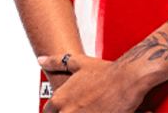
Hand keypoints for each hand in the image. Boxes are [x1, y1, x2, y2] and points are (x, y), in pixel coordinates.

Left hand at [36, 54, 150, 112]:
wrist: (127, 79)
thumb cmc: (105, 71)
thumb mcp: (78, 62)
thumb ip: (56, 62)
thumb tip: (40, 60)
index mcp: (59, 99)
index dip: (57, 111)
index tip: (69, 108)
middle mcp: (67, 112)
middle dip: (71, 112)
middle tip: (85, 108)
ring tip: (94, 110)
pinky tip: (101, 112)